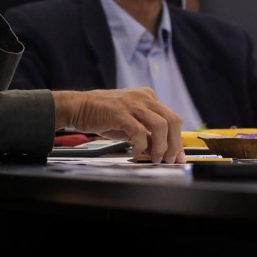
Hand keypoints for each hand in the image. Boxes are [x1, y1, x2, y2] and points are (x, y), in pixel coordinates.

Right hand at [52, 88, 184, 163]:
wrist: (78, 107)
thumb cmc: (102, 115)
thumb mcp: (129, 123)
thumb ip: (146, 134)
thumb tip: (160, 151)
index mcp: (148, 97)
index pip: (172, 118)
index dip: (177, 140)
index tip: (178, 156)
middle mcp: (143, 97)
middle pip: (172, 120)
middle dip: (174, 144)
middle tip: (169, 160)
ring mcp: (132, 103)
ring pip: (160, 125)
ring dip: (161, 146)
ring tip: (154, 158)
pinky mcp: (120, 111)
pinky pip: (139, 131)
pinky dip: (141, 146)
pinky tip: (135, 153)